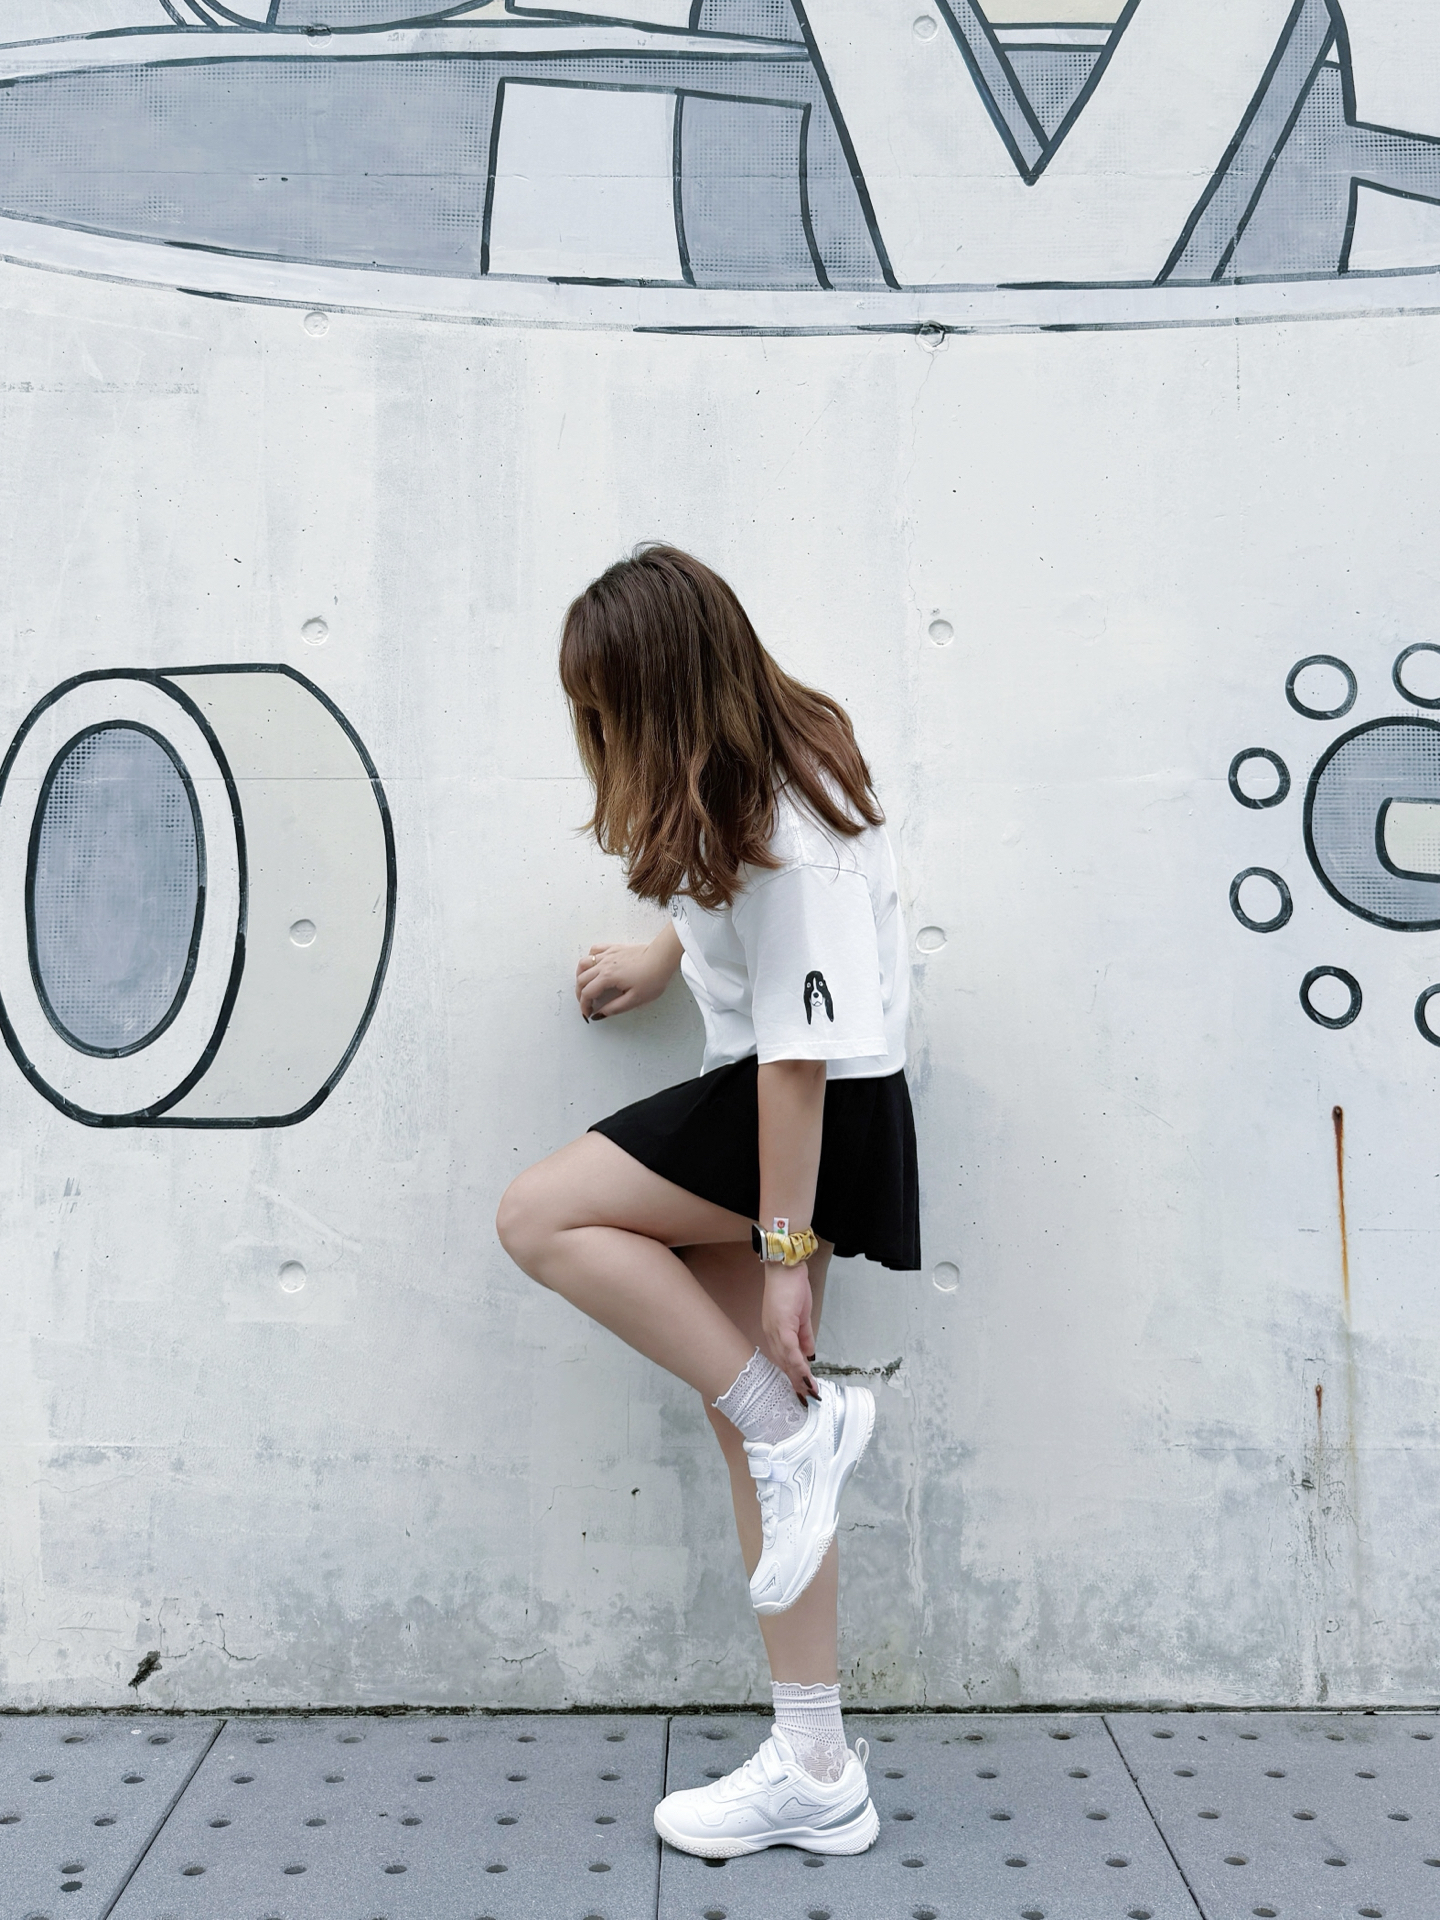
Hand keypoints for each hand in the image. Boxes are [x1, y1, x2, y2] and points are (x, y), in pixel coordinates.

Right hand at [576, 938, 673, 1020]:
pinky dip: (589, 958)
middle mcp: (604, 964)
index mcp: (607, 977)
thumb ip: (614, 1008)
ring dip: (580, 975)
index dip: (584, 1006)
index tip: (587, 1013)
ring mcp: (608, 954)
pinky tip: (593, 965)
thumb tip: (600, 1014)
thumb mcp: (635, 999)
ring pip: (584, 963)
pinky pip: (594, 950)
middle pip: (581, 979)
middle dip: (580, 993)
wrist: (663, 958)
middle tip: (585, 1003)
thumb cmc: (653, 977)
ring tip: (584, 985)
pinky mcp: (614, 948)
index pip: (587, 993)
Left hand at [761, 1263, 818, 1399]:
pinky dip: (798, 1363)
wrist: (786, 1266)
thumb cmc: (791, 1286)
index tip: (803, 1389)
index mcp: (775, 1332)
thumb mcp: (801, 1315)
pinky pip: (790, 1348)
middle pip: (783, 1363)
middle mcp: (771, 1333)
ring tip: (809, 1392)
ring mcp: (775, 1330)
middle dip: (795, 1382)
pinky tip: (806, 1374)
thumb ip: (805, 1335)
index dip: (793, 1375)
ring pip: (786, 1359)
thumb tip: (809, 1353)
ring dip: (798, 1377)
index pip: (784, 1359)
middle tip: (806, 1399)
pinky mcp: (781, 1324)